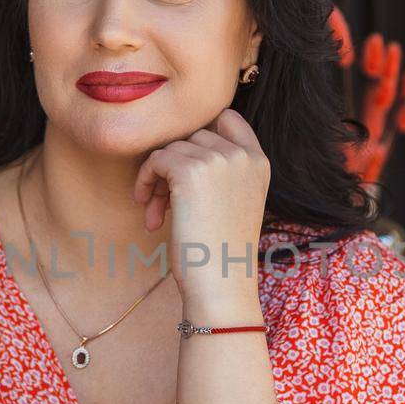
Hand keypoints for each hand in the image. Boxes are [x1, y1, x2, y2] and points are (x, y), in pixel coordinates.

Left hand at [132, 110, 270, 297]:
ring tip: (156, 214)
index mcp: (259, 163)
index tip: (187, 165)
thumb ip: (223, 172)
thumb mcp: (236, 203)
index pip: (229, 118)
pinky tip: (148, 210)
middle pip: (193, 137)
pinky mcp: (190, 170)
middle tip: (164, 202)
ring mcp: (218, 159)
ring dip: (158, 180)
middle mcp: (242, 155)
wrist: (221, 285)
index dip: (202, 136)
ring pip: (171, 149)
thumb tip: (180, 149)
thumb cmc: (223, 254)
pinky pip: (156, 160)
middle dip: (175, 166)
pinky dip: (145, 181)